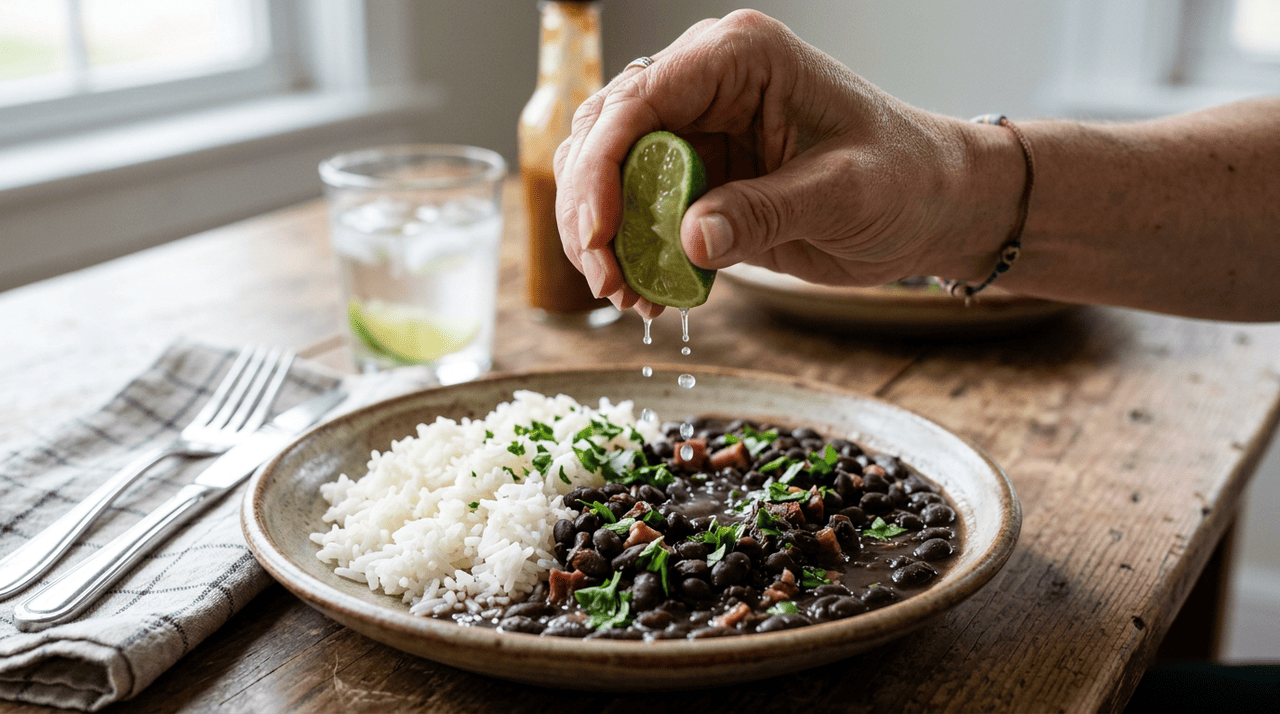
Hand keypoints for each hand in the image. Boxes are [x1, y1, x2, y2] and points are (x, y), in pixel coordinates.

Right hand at [553, 10, 1014, 317]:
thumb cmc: (907, 180)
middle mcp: (705, 84)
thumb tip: (690, 241)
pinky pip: (638, 212)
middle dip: (592, 211)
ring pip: (609, 174)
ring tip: (627, 296)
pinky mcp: (697, 178)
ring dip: (603, 239)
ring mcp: (696, 130)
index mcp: (740, 59)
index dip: (603, 165)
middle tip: (608, 279)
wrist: (933, 206)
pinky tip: (647, 295)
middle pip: (606, 135)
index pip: (640, 99)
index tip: (600, 234)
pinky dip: (630, 255)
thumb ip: (766, 212)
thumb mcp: (844, 194)